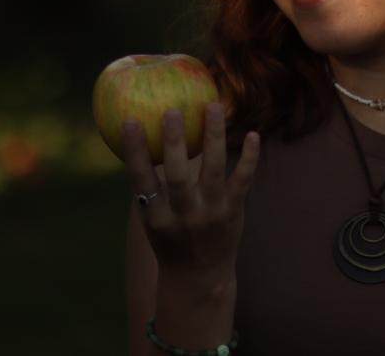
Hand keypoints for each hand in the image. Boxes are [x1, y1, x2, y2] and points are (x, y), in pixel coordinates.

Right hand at [122, 102, 260, 279]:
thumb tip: (141, 139)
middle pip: (177, 176)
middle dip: (174, 143)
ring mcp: (211, 214)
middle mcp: (183, 216)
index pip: (141, 181)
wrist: (199, 277)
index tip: (131, 121)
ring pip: (213, 171)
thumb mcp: (152, 219)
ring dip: (214, 137)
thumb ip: (149, 186)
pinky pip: (243, 180)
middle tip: (172, 110)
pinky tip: (253, 134)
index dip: (135, 151)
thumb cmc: (170, 238)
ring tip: (213, 107)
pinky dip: (249, 158)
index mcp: (156, 217)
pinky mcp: (234, 211)